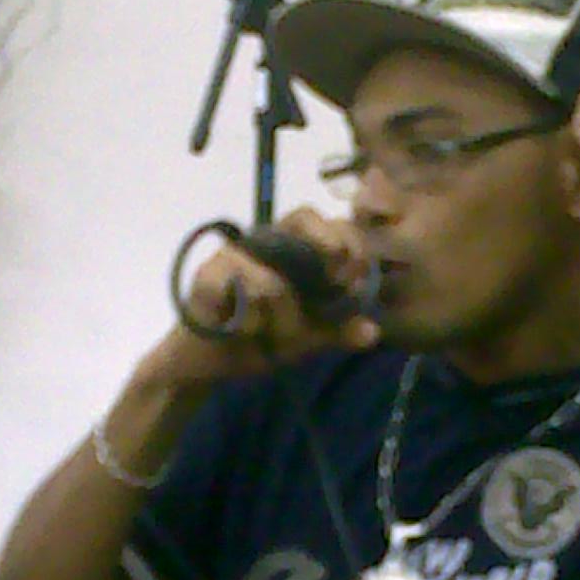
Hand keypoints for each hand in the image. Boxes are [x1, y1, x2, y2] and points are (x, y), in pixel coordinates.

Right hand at [150, 206, 379, 387]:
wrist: (209, 363)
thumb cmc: (261, 338)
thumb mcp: (308, 336)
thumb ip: (338, 330)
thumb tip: (372, 331)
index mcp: (295, 249)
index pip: (330, 224)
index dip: (350, 241)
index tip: (358, 276)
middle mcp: (267, 241)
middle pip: (303, 216)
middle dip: (327, 249)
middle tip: (334, 284)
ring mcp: (235, 253)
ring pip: (275, 283)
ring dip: (281, 324)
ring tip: (270, 337)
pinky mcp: (207, 274)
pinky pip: (242, 299)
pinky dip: (250, 326)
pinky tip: (243, 333)